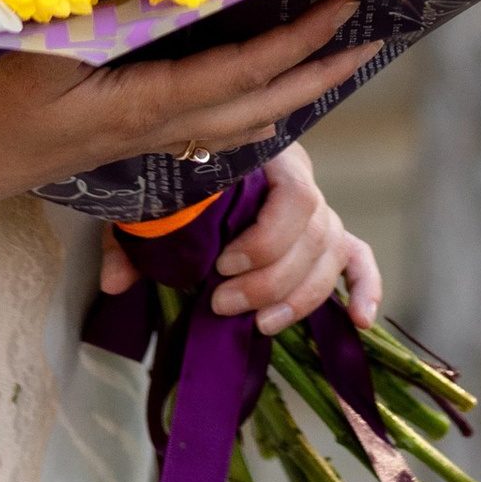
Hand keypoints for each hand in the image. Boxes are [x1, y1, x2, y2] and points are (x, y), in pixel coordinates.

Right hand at [0, 0, 377, 216]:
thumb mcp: (41, 46)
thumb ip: (106, 9)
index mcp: (145, 105)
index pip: (243, 73)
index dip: (297, 42)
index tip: (345, 8)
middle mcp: (155, 130)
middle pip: (258, 108)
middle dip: (319, 75)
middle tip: (374, 43)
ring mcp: (139, 141)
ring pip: (235, 126)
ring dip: (289, 94)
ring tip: (329, 67)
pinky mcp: (119, 141)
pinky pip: (204, 128)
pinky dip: (244, 109)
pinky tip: (251, 99)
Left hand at [96, 135, 382, 334]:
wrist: (192, 157)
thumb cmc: (175, 180)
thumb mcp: (148, 202)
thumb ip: (133, 239)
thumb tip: (116, 282)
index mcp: (265, 157)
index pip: (295, 197)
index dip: (266, 240)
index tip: (221, 266)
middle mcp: (301, 180)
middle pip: (315, 233)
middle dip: (271, 280)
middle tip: (223, 305)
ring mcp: (319, 210)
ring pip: (331, 254)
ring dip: (299, 297)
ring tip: (259, 324)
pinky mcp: (329, 237)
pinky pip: (359, 258)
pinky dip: (364, 287)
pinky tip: (360, 320)